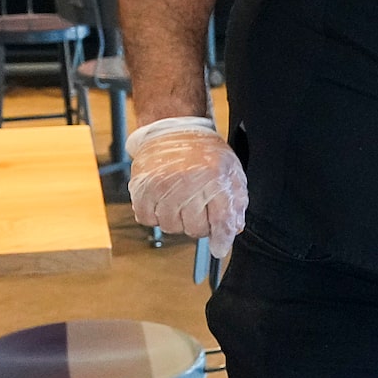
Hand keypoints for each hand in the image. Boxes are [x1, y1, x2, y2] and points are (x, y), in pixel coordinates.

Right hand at [126, 117, 246, 257]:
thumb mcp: (230, 172)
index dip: (222, 240)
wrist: (173, 128)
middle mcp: (189, 183)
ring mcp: (163, 186)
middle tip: (197, 205)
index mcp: (216, 179)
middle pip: (195, 229)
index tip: (219, 248)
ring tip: (179, 199)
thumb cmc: (205, 152)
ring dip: (176, 219)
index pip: (221, 221)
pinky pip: (148, 219)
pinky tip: (162, 199)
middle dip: (199, 223)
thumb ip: (236, 202)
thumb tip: (234, 231)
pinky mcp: (141, 188)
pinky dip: (155, 214)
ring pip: (171, 227)